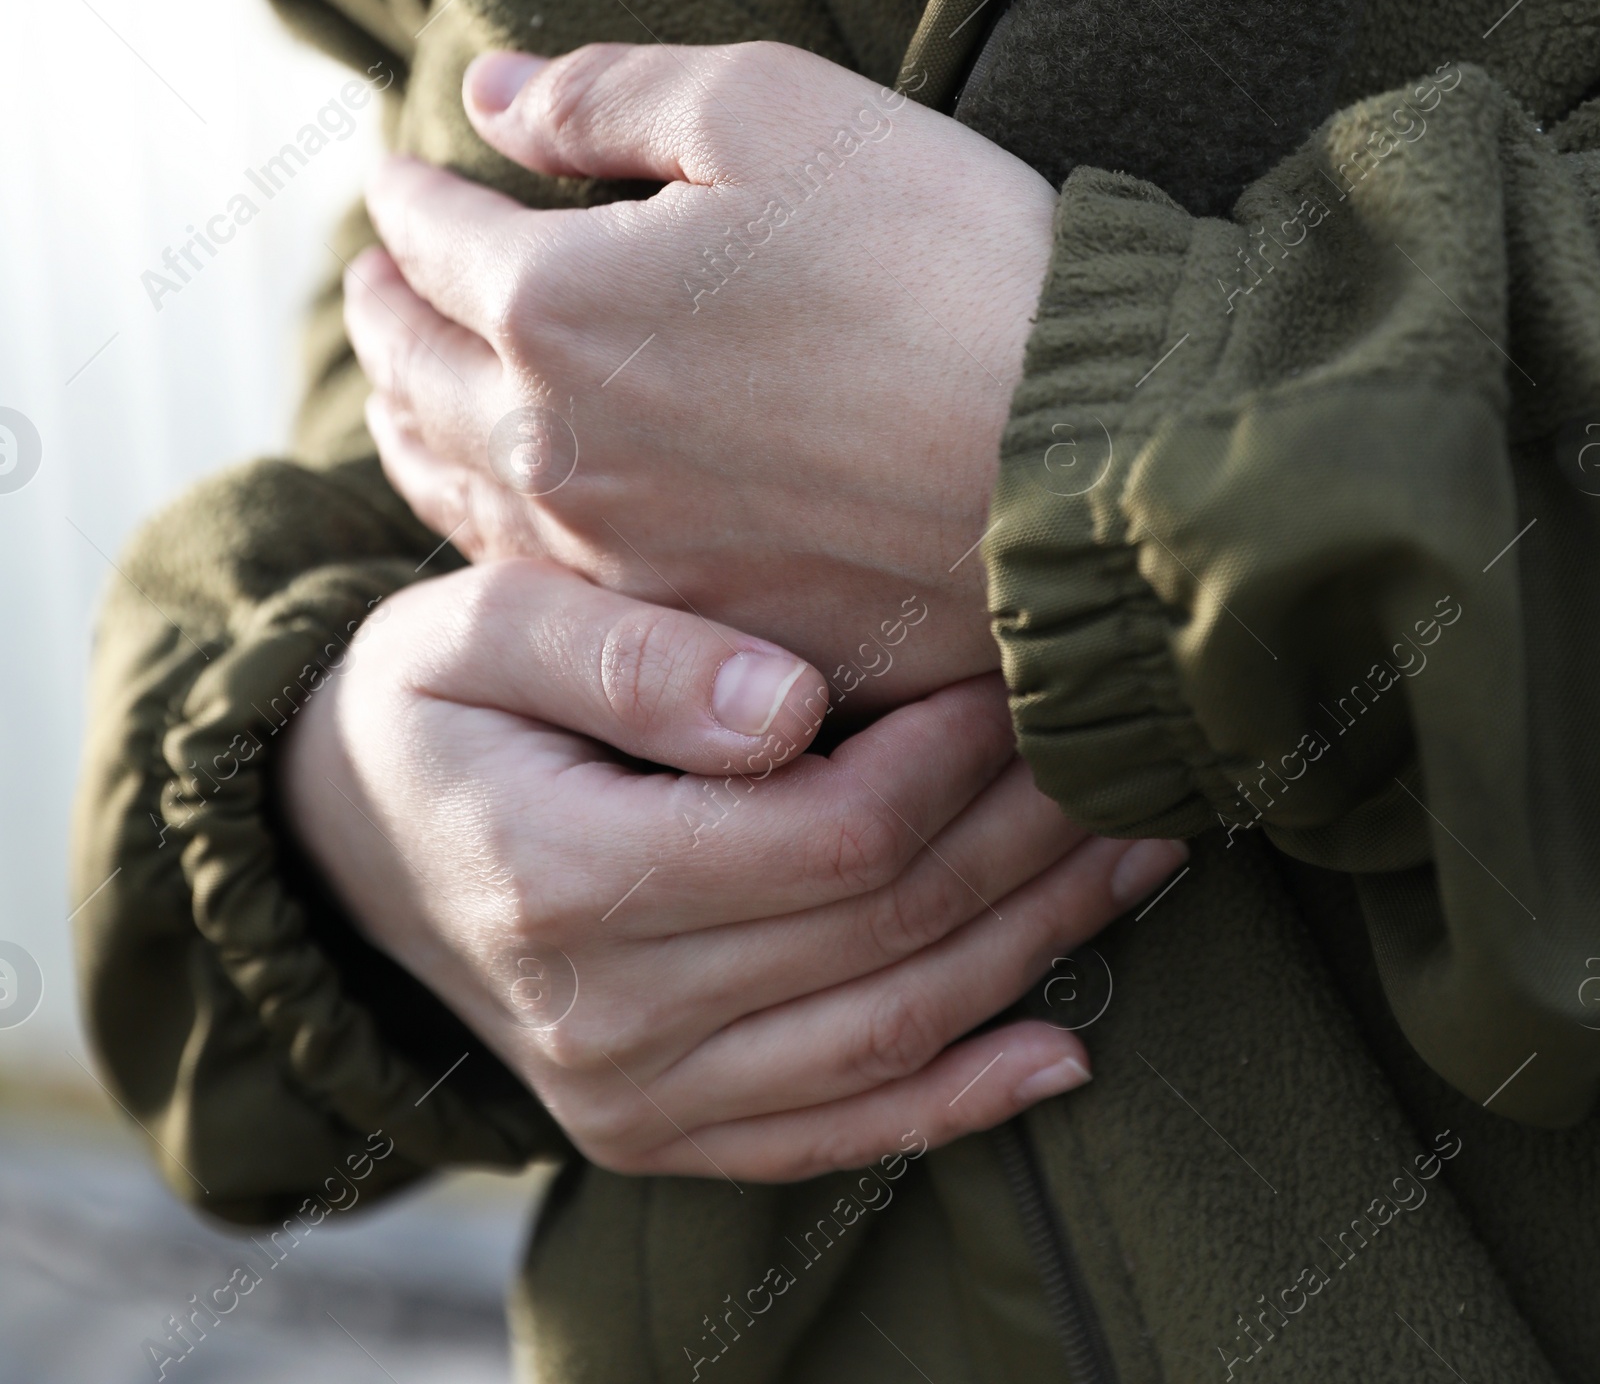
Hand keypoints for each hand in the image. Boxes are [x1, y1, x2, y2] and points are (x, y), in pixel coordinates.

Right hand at [279, 556, 1184, 1180]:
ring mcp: (632, 1098)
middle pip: (886, 933)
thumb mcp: (483, 629)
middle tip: (1121, 747)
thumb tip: (788, 708)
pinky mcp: (656, 1133)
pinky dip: (962, 1099)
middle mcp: (604, 1019)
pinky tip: (1064, 1044)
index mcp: (561, 878)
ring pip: (892, 1034)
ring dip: (1036, 945)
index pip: (828, 833)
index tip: (1016, 669)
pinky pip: (838, 1138)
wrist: (346, 843)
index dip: (951, 758)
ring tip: (1138, 852)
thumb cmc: (431, 702)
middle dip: (1028, 835)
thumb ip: (630, 658)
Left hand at [346, 40, 1058, 704]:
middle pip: (416, 369)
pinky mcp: (693, 628)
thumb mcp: (771, 112)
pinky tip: (501, 510)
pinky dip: (486, 523)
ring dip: (404, 424)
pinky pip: (540, 576)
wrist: (1082, 457)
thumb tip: (485, 95)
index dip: (408, 192)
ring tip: (393, 388)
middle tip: (366, 274)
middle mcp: (557, 446)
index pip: (436, 237)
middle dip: (381, 307)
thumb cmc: (941, 257)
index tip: (397, 170)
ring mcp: (619, 557)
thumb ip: (604, 97)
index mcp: (558, 304)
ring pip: (454, 487)